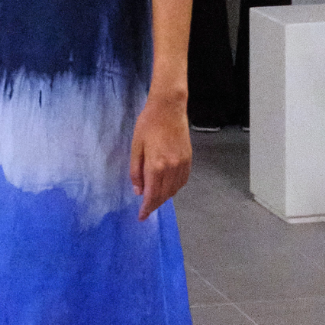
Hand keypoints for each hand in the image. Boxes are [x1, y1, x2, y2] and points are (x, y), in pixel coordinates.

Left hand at [129, 93, 191, 220]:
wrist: (169, 108)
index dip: (146, 208)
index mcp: (156, 166)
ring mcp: (182, 164)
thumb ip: (136, 171)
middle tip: (146, 209)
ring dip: (164, 197)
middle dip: (154, 204)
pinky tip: (168, 188)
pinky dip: (175, 188)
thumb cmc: (148, 125)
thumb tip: (138, 191)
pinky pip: (183, 181)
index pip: (152, 195)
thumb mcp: (135, 147)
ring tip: (155, 199)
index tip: (141, 216)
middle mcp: (171, 168)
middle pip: (164, 195)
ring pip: (174, 189)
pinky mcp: (188, 159)